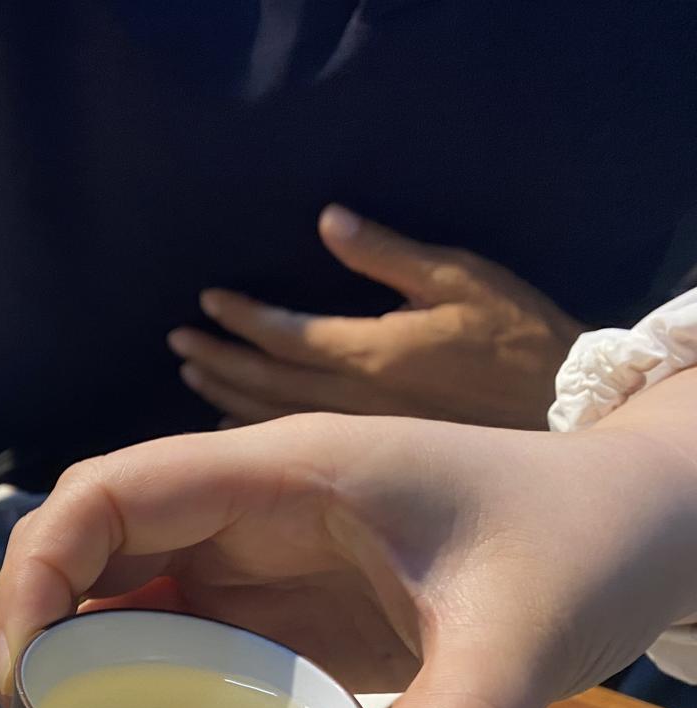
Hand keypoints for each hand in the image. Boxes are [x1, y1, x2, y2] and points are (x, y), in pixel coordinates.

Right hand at [0, 409, 696, 707]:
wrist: (640, 525)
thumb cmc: (584, 544)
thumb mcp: (527, 642)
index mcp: (286, 473)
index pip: (109, 492)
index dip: (38, 569)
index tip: (26, 672)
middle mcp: (251, 503)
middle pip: (90, 534)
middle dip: (33, 617)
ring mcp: (261, 552)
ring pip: (121, 584)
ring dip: (75, 652)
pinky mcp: (279, 602)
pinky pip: (176, 630)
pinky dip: (134, 680)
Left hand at [169, 206, 581, 429]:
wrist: (565, 407)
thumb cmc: (516, 335)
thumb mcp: (460, 278)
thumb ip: (386, 253)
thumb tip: (328, 219)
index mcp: (368, 353)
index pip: (283, 338)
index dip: (240, 320)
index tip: (205, 301)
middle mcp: (352, 399)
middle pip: (262, 384)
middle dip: (215, 361)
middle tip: (177, 341)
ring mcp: (359, 432)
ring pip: (273, 418)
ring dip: (225, 396)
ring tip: (192, 375)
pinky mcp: (371, 452)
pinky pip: (296, 443)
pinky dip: (254, 432)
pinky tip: (231, 426)